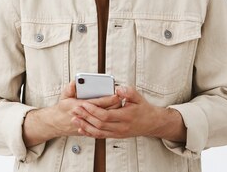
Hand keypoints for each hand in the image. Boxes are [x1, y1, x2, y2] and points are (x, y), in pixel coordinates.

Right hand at [22, 80, 120, 146]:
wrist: (58, 124)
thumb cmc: (63, 109)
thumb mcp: (64, 96)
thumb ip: (70, 88)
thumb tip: (75, 82)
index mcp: (80, 106)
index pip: (98, 102)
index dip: (109, 98)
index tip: (117, 94)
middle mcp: (86, 116)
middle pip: (105, 110)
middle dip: (114, 105)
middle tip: (121, 98)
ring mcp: (88, 123)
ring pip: (106, 119)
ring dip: (113, 112)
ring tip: (119, 104)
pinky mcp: (90, 129)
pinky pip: (103, 125)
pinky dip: (110, 120)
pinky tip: (113, 114)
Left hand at [70, 85, 185, 141]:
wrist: (152, 123)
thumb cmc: (144, 109)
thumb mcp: (138, 97)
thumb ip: (128, 92)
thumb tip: (118, 89)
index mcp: (126, 116)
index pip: (106, 115)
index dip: (93, 110)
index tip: (84, 104)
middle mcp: (121, 127)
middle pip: (99, 124)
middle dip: (85, 117)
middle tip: (74, 109)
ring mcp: (118, 133)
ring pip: (98, 132)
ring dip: (85, 126)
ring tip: (74, 119)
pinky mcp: (116, 136)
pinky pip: (100, 136)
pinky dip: (90, 133)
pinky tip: (82, 129)